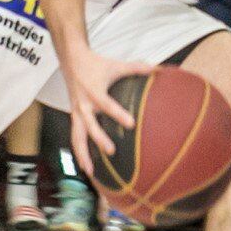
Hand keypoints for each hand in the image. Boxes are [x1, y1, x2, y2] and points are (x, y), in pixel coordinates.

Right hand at [62, 47, 153, 178]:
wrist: (71, 60)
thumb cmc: (95, 64)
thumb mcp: (116, 65)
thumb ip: (137, 68)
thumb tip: (159, 69)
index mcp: (94, 91)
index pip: (106, 104)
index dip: (118, 114)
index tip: (131, 124)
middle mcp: (83, 105)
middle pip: (89, 125)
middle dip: (99, 138)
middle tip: (111, 151)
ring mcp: (76, 112)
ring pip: (77, 136)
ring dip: (83, 154)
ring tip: (90, 171)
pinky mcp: (74, 116)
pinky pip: (74, 136)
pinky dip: (78, 152)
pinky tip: (85, 166)